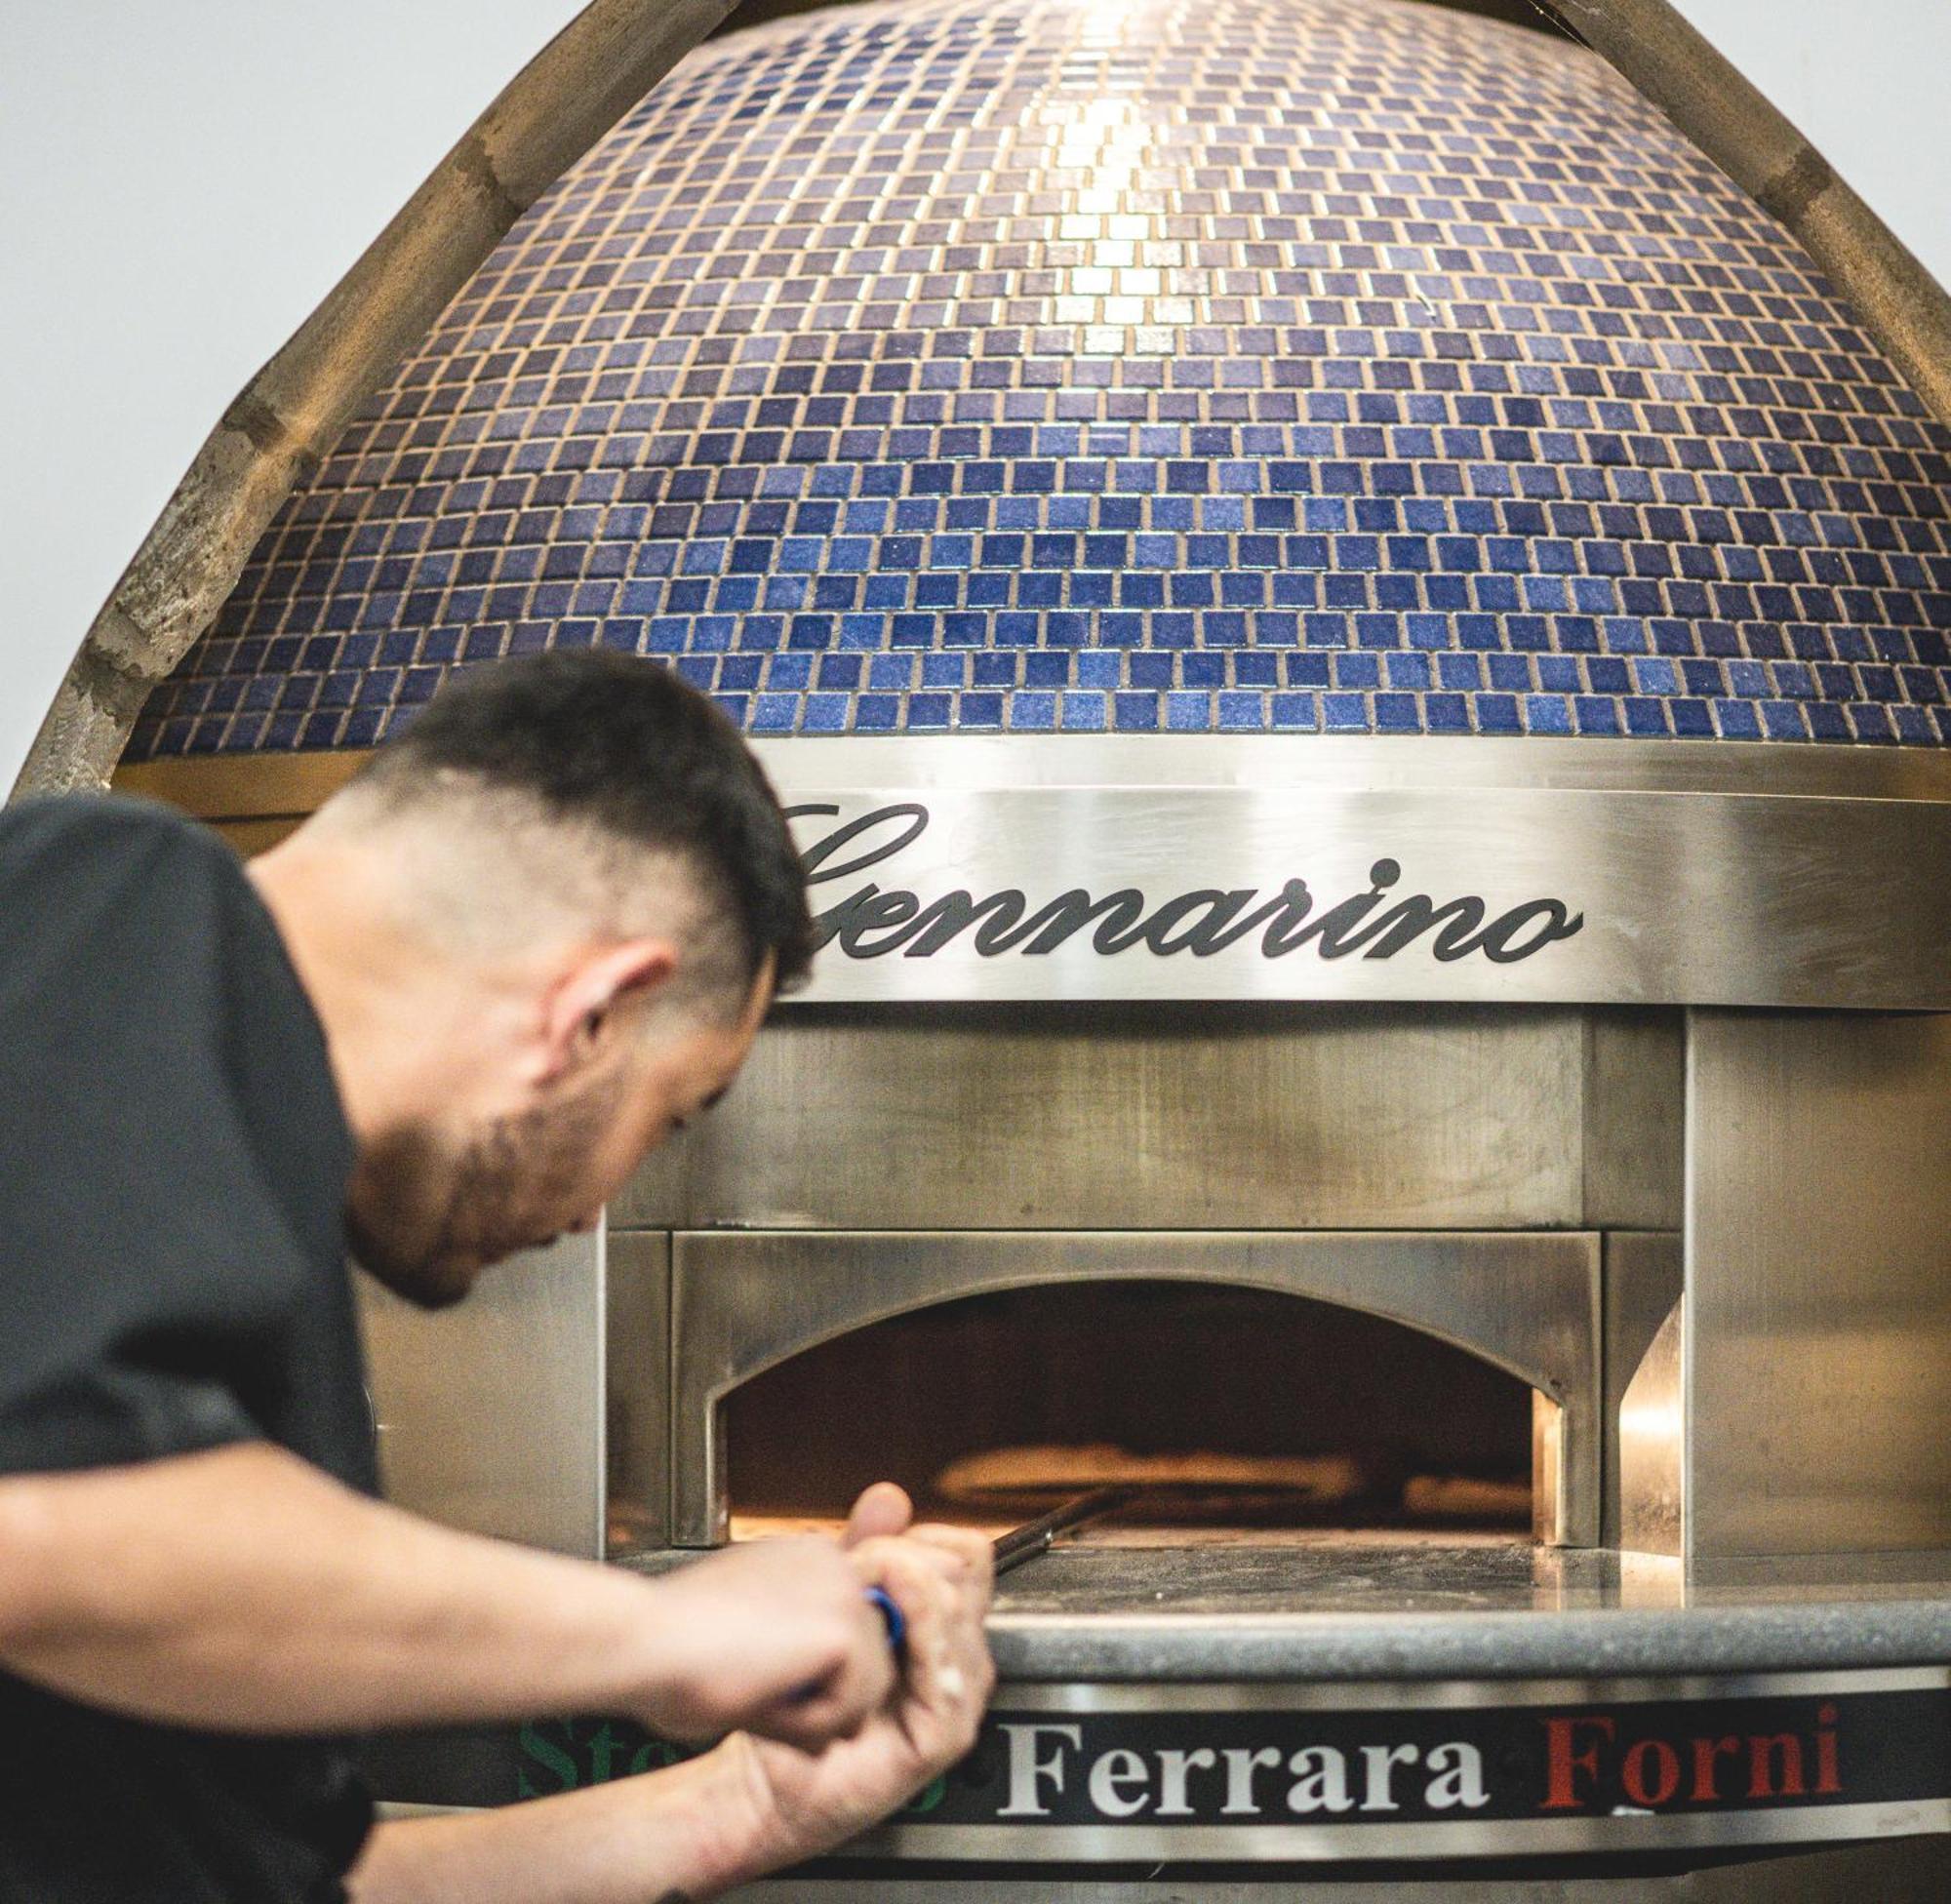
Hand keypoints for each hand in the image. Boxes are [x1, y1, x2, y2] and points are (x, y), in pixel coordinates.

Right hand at [632, 1533, 895, 1748]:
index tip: (774, 1684)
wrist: (644, 1642)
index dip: (822, 1670)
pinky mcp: (844, 1630)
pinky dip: (807, 1727)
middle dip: (824, 1697)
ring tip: (756, 1699)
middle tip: (759, 1696)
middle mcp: (831, 1563)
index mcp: (805, 1557)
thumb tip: (808, 1681)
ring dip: (814, 1716)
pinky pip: (851, 1709)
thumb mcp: (741, 1629)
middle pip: (869, 1657)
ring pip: (866, 1690)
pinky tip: (763, 1705)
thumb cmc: (667, 1645)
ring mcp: (843, 1592)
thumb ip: (784, 1642)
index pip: (850, 1626)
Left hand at [716, 1489, 995, 1872]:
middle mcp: (958, 1657)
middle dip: (904, 1553)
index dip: (922, 1536)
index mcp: (942, 1624)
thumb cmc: (800, 1696)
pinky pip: (946, 1668)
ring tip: (859, 1586)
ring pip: (957, 1607)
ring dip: (904, 1583)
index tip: (876, 1544)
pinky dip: (918, 1626)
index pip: (967, 1553)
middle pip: (965, 1571)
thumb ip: (864, 1548)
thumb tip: (888, 1496)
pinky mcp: (943, 1734)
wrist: (768, 1770)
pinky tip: (884, 1613)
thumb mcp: (832, 1602)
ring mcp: (955, 1696)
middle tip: (859, 1563)